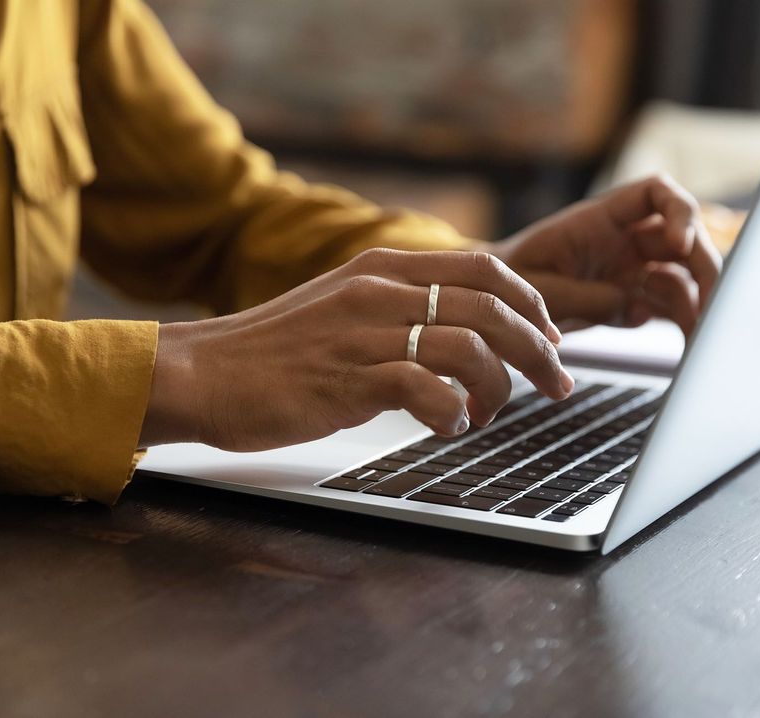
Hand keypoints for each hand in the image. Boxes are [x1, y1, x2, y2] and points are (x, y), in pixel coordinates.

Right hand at [139, 249, 572, 449]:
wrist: (202, 373)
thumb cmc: (272, 351)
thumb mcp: (340, 307)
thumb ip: (395, 307)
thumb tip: (457, 330)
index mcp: (381, 269)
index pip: (484, 267)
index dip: (531, 302)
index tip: (550, 335)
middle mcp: (379, 293)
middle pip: (492, 306)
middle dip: (540, 349)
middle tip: (557, 384)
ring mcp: (364, 334)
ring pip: (470, 347)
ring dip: (499, 388)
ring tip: (490, 416)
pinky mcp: (349, 380)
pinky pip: (429, 390)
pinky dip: (454, 414)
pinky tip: (449, 428)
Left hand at [491, 175, 722, 337]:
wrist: (495, 306)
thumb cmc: (510, 283)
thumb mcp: (541, 289)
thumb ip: (588, 296)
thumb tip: (638, 309)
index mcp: (599, 221)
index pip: (655, 194)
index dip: (678, 211)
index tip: (680, 242)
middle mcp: (624, 240)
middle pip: (684, 239)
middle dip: (704, 266)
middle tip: (712, 302)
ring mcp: (632, 270)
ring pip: (684, 275)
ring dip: (699, 300)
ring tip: (699, 332)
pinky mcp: (633, 299)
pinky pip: (670, 306)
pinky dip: (684, 321)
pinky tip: (688, 341)